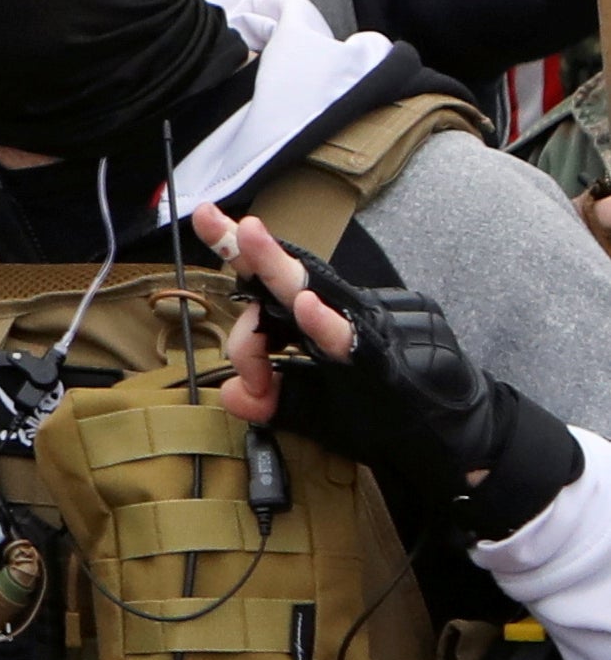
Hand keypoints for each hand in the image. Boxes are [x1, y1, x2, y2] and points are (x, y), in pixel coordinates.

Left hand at [201, 208, 588, 541]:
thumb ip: (270, 400)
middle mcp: (346, 315)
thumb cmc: (383, 418)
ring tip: (249, 237)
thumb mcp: (314, 412)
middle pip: (293, 277)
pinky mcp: (392, 359)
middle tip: (214, 219)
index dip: (241, 251)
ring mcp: (372, 331)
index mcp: (323, 320)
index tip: (204, 215)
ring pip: (319, 299)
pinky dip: (330, 326)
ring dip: (280, 273)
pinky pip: (357, 342)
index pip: (276, 283)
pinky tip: (309, 307)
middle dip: (252, 249)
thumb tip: (228, 396)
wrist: (454, 445)